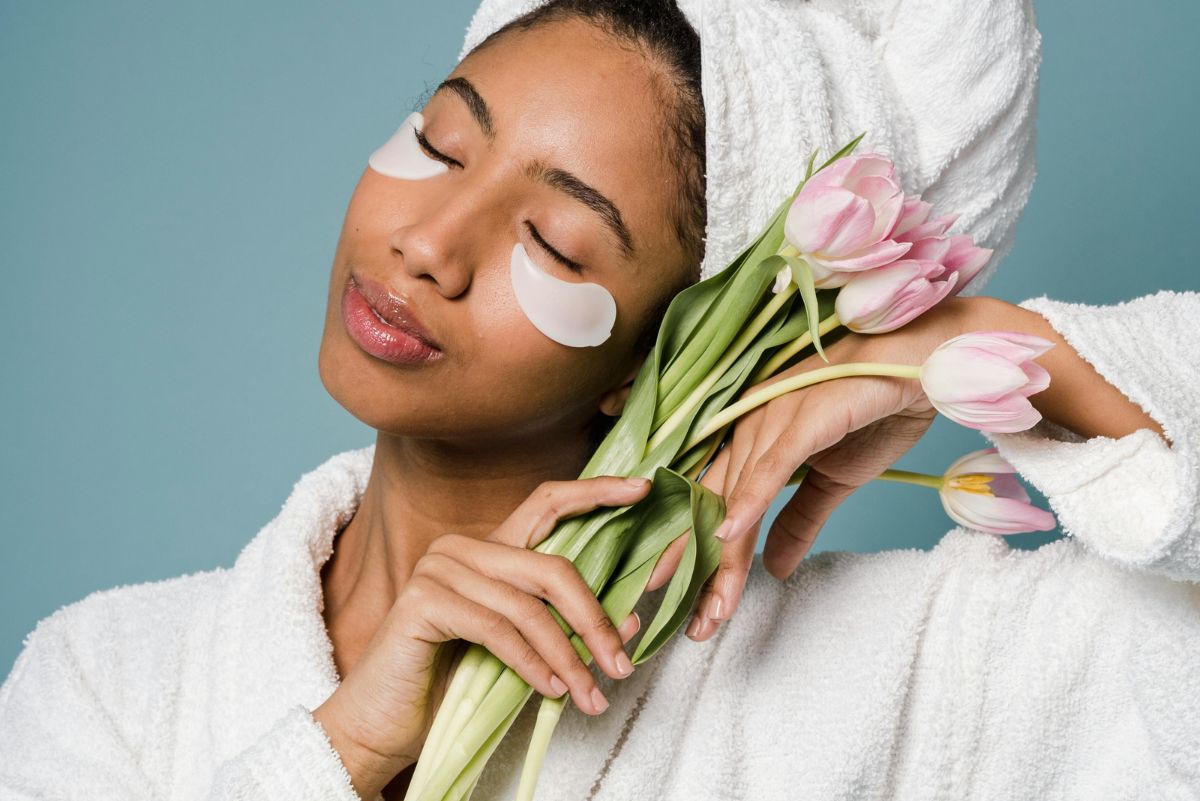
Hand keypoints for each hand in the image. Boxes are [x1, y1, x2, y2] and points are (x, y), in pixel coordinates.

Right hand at [312, 476, 649, 799]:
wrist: (384, 724)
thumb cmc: (452, 686)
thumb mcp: (524, 652)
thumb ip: (567, 628)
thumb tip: (630, 621)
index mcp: (489, 550)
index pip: (547, 503)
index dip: (596, 491)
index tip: (643, 488)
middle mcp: (462, 548)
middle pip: (552, 566)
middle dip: (594, 619)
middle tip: (621, 665)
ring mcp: (439, 569)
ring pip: (529, 606)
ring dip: (569, 657)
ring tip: (589, 695)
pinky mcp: (423, 601)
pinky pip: (498, 629)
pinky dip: (532, 664)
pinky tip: (549, 690)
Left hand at [646, 296, 979, 641]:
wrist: (924, 363)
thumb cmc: (873, 408)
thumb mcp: (833, 481)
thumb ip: (798, 521)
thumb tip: (773, 568)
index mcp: (749, 440)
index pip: (712, 507)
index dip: (696, 561)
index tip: (683, 612)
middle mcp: (746, 427)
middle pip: (710, 507)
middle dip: (692, 570)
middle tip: (676, 624)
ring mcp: (769, 417)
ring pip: (735, 496)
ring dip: (722, 557)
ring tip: (711, 608)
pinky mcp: (800, 414)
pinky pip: (769, 464)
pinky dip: (749, 500)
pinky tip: (730, 534)